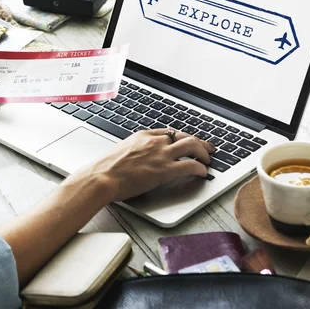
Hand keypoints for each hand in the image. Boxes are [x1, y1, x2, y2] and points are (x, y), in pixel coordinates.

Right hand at [86, 129, 215, 201]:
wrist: (102, 176)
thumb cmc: (105, 169)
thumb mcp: (120, 152)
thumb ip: (134, 152)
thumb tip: (137, 159)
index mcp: (142, 136)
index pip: (169, 132)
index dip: (182, 137)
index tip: (187, 142)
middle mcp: (154, 142)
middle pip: (184, 136)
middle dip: (199, 142)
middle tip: (207, 148)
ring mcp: (160, 154)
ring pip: (192, 146)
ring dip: (203, 153)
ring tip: (207, 160)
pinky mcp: (165, 170)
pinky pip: (191, 165)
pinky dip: (201, 168)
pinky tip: (203, 173)